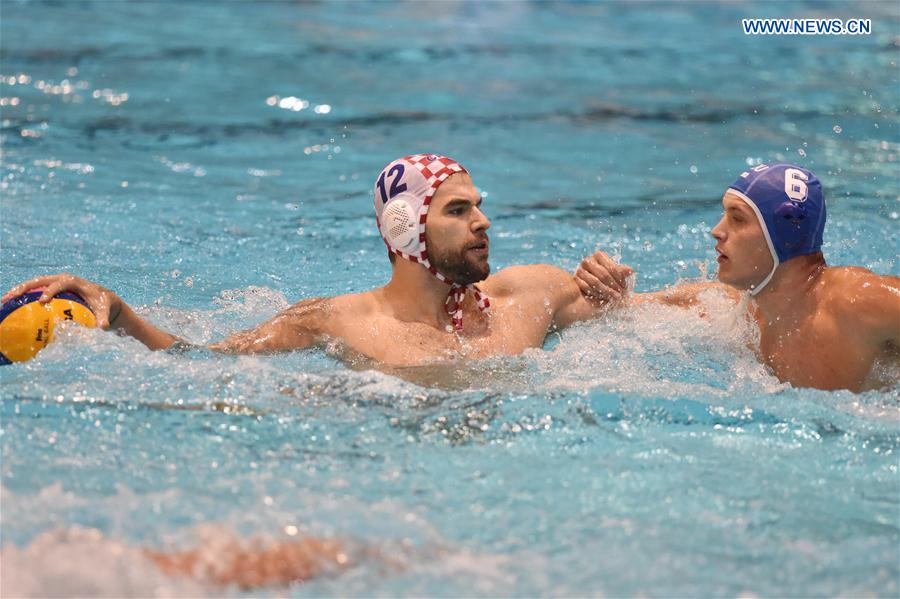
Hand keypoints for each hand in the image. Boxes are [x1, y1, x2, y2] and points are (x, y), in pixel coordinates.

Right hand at [2, 273, 123, 328]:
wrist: (101, 297)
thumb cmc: (101, 303)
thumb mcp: (104, 309)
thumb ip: (103, 317)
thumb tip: (102, 328)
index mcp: (74, 282)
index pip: (60, 283)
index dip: (51, 290)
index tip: (42, 301)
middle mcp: (61, 279)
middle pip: (40, 281)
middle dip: (24, 288)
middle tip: (12, 298)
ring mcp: (53, 283)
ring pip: (32, 285)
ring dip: (18, 292)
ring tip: (4, 302)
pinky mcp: (49, 289)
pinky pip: (33, 292)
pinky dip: (22, 299)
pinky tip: (10, 309)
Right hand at [575, 251, 633, 304]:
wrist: (592, 293)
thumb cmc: (607, 283)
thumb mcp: (617, 278)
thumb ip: (622, 273)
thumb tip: (630, 270)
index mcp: (599, 255)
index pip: (611, 267)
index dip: (619, 278)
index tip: (625, 288)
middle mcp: (588, 260)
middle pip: (603, 274)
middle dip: (613, 286)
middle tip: (620, 296)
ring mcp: (580, 269)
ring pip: (594, 281)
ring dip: (605, 291)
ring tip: (613, 298)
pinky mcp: (575, 279)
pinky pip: (585, 287)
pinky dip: (595, 293)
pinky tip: (601, 298)